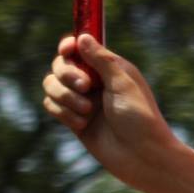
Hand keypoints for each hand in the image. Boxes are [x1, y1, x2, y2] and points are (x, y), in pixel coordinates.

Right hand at [40, 33, 177, 188]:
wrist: (142, 156)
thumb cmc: (139, 117)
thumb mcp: (122, 83)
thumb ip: (101, 60)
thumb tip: (82, 37)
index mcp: (110, 68)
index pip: (80, 48)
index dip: (69, 46)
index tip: (67, 50)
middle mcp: (94, 81)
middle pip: (61, 64)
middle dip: (67, 74)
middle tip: (86, 87)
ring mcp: (82, 100)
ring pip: (52, 85)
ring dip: (65, 96)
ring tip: (87, 111)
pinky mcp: (73, 118)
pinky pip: (52, 105)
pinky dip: (64, 113)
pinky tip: (83, 125)